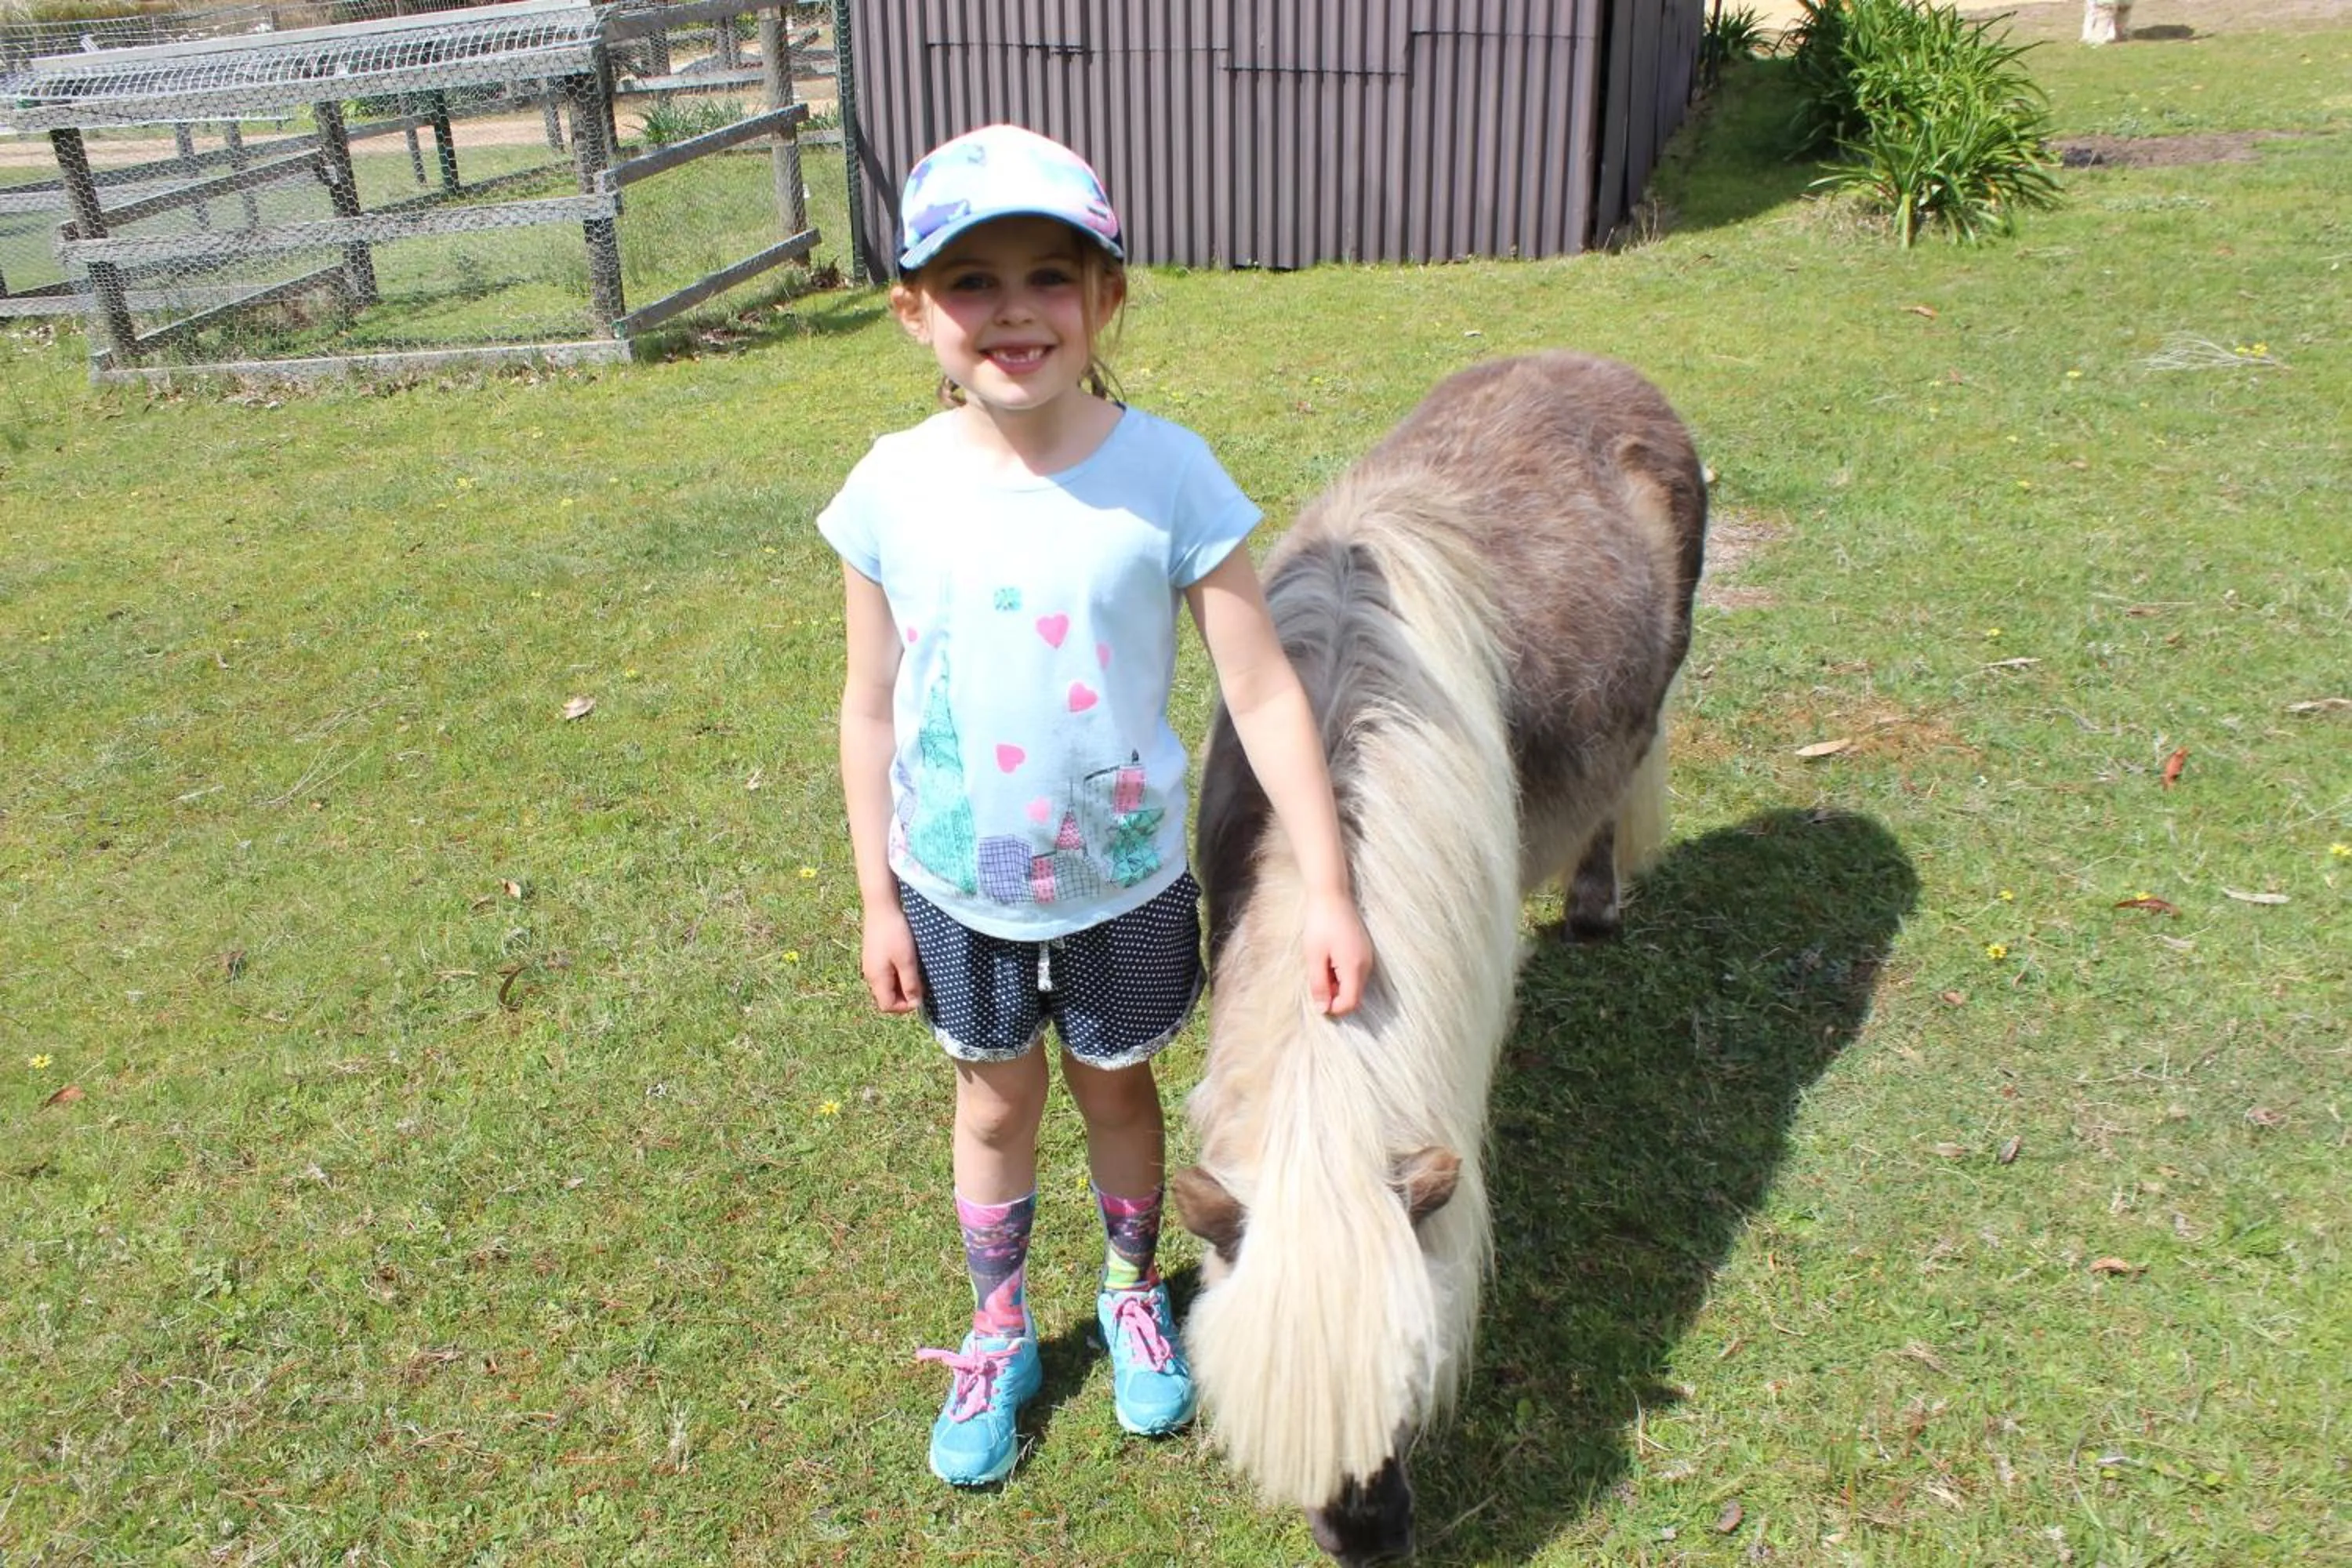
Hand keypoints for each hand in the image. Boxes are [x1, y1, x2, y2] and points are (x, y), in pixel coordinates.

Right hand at [860, 901, 923, 1012]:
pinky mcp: (873, 956)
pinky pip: (885, 974)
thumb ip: (910, 983)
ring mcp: (870, 965)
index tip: (919, 993)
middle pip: (886, 997)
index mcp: (877, 979)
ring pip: (886, 985)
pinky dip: (896, 974)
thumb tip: (915, 1003)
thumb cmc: (895, 933)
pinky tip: (906, 962)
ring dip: (901, 984)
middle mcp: (870, 975)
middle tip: (919, 983)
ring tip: (914, 972)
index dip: (904, 1006)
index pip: (887, 1006)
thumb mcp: (907, 960)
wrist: (881, 907)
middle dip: (904, 996)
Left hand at [1302, 889, 1373, 1015]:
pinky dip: (1342, 974)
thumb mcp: (1314, 956)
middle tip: (1316, 979)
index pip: (1351, 1002)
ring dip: (1337, 984)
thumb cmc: (1320, 923)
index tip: (1318, 999)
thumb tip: (1322, 1009)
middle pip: (1354, 996)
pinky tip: (1329, 959)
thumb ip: (1319, 985)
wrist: (1331, 895)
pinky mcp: (1365, 951)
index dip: (1334, 1008)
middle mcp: (1366, 964)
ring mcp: (1368, 957)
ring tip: (1321, 965)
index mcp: (1354, 967)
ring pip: (1354, 985)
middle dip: (1335, 996)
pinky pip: (1355, 973)